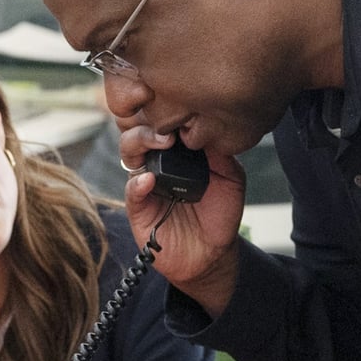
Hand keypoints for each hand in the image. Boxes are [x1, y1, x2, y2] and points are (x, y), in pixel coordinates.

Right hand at [117, 123, 247, 315]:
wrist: (213, 253)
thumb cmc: (220, 213)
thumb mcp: (231, 179)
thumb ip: (222, 154)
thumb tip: (210, 130)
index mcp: (179, 151)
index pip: (164, 122)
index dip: (167, 111)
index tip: (182, 106)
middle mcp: (159, 162)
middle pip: (140, 129)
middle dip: (149, 122)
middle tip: (169, 127)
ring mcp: (146, 183)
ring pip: (129, 152)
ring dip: (140, 142)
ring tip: (160, 143)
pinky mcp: (139, 209)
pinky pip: (132, 191)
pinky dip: (138, 183)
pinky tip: (149, 180)